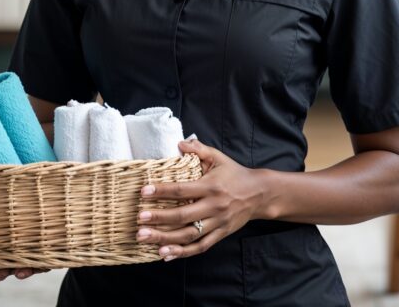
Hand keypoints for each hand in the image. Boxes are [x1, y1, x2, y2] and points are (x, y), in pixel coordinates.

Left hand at [135, 139, 268, 260]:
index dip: (162, 191)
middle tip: (139, 219)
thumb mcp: (219, 157)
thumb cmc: (235, 174)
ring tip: (144, 238)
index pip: (182, 190)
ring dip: (165, 238)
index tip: (144, 192)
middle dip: (159, 218)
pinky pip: (200, 247)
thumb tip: (179, 144)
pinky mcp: (220, 234)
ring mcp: (217, 223)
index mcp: (211, 186)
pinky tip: (164, 253)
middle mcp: (214, 206)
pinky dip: (182, 252)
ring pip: (189, 235)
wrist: (260, 194)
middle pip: (183, 216)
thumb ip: (199, 150)